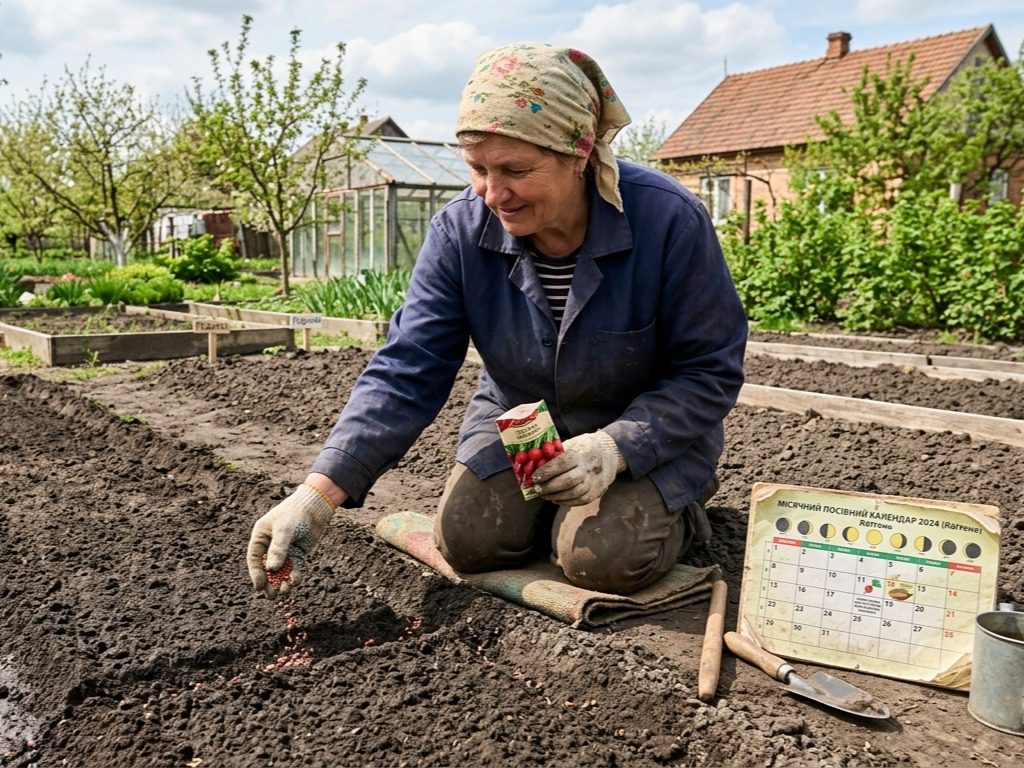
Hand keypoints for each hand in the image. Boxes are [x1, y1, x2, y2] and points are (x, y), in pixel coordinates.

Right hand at [246, 483, 335, 598]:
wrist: (315, 507)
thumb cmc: (295, 514)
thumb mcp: (284, 530)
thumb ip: (278, 549)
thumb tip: (272, 569)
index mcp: (261, 537)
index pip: (254, 559)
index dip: (256, 574)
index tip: (259, 587)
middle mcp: (270, 545)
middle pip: (266, 568)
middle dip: (269, 583)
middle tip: (271, 596)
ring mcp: (285, 550)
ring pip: (281, 571)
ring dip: (282, 582)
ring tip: (285, 591)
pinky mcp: (298, 553)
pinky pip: (294, 568)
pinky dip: (294, 575)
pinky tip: (295, 581)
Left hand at [532, 430, 624, 505]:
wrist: (610, 453)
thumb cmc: (584, 447)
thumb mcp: (572, 443)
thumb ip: (556, 453)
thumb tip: (534, 464)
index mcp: (583, 451)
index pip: (563, 463)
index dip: (547, 471)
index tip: (535, 476)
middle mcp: (591, 467)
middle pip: (569, 481)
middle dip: (550, 487)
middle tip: (537, 488)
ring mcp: (597, 480)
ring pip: (575, 493)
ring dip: (556, 496)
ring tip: (544, 494)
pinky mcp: (599, 491)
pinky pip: (581, 500)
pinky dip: (566, 502)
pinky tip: (555, 499)